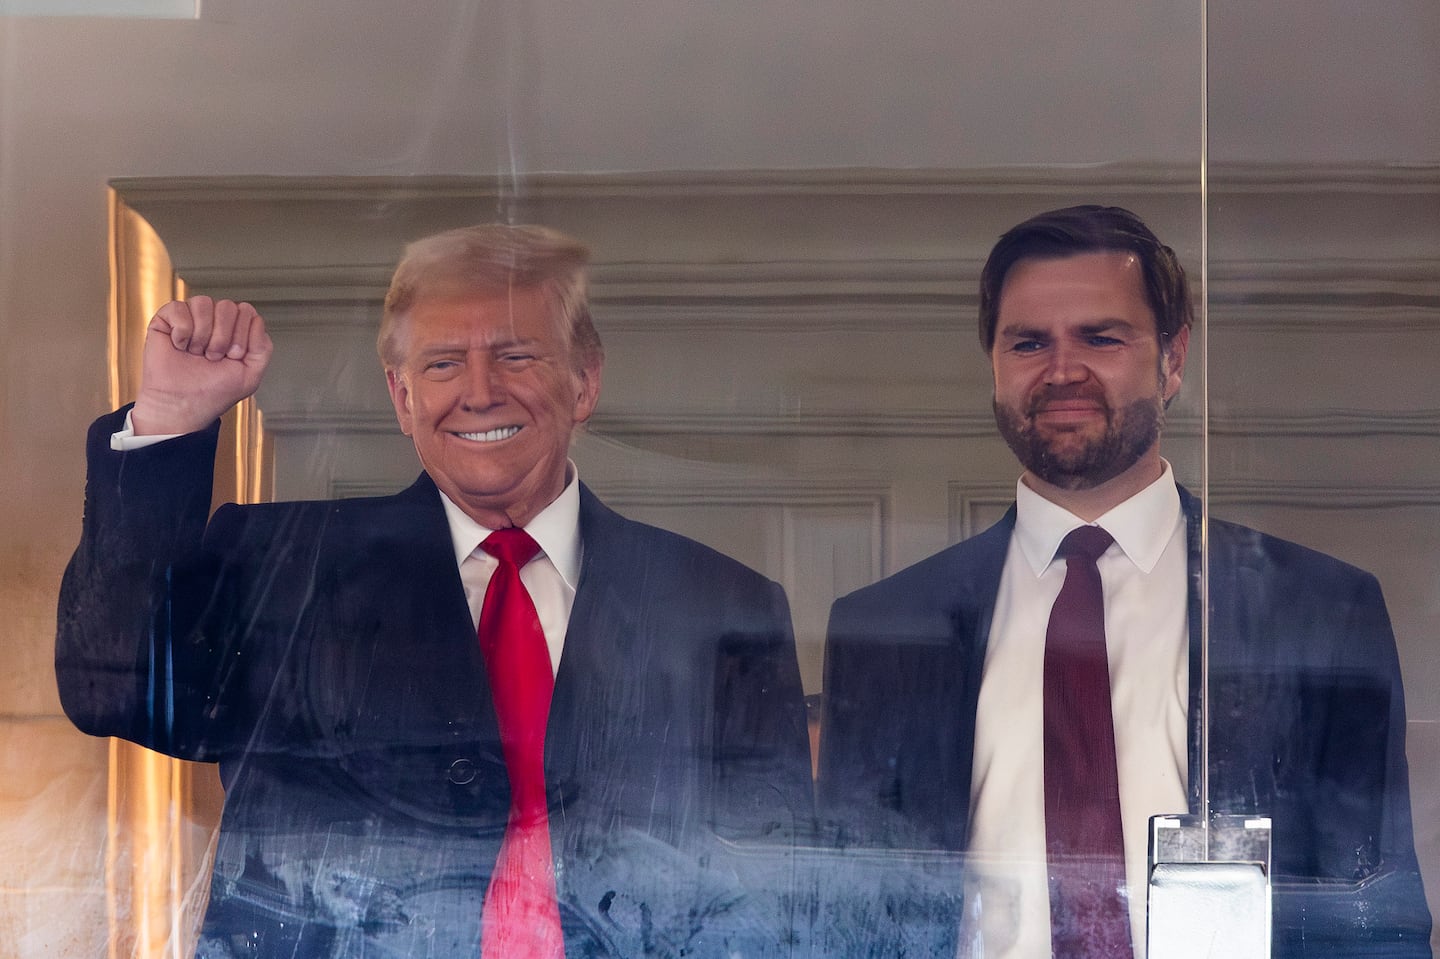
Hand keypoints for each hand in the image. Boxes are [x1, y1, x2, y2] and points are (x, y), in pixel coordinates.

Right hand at [130, 296, 273, 434]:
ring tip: (196, 353)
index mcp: (235, 330)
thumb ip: (263, 348)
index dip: (242, 335)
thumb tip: (257, 320)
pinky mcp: (167, 319)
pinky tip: (179, 346)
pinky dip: (182, 331)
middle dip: (222, 337)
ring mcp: (191, 318)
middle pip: (227, 306)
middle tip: (212, 357)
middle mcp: (214, 321)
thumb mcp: (250, 375)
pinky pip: (179, 308)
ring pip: (204, 303)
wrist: (181, 404)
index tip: (232, 357)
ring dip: (202, 335)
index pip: (247, 311)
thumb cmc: (212, 392)